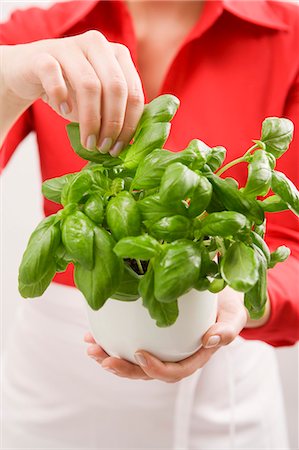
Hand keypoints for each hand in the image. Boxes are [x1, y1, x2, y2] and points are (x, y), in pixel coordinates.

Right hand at [1, 31, 143, 154]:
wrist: (27, 73)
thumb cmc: (69, 91)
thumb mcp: (99, 103)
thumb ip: (116, 115)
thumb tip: (128, 144)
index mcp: (118, 55)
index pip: (133, 92)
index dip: (129, 124)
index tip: (118, 148)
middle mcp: (97, 44)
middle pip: (115, 87)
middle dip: (112, 123)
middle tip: (104, 147)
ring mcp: (69, 46)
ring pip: (89, 84)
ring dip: (90, 120)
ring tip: (87, 142)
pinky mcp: (42, 54)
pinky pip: (54, 74)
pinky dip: (60, 96)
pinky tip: (64, 111)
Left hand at [84, 287, 247, 381]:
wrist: (217, 288)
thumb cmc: (227, 303)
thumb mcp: (234, 313)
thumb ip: (227, 329)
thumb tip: (210, 340)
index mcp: (194, 355)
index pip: (175, 371)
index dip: (156, 369)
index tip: (139, 354)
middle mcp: (175, 354)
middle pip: (147, 371)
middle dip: (124, 369)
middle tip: (103, 358)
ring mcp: (161, 346)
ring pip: (134, 359)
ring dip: (111, 357)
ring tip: (91, 348)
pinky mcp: (150, 333)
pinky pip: (129, 341)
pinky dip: (111, 339)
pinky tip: (94, 332)